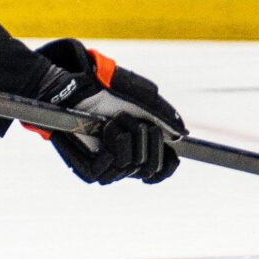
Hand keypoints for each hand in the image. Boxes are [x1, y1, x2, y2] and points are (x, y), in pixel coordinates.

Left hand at [27, 38, 183, 183]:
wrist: (77, 87)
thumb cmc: (107, 91)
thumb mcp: (143, 99)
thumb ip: (164, 116)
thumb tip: (181, 136)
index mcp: (139, 150)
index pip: (161, 171)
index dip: (168, 164)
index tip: (173, 149)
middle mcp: (124, 163)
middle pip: (150, 167)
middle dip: (148, 137)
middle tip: (132, 119)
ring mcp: (106, 168)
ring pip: (131, 165)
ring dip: (127, 135)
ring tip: (112, 120)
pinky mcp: (88, 171)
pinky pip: (110, 166)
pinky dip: (111, 143)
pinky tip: (102, 129)